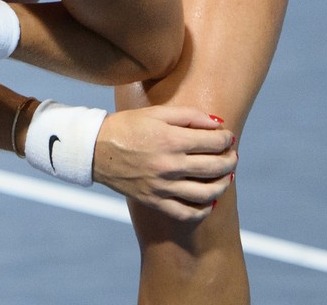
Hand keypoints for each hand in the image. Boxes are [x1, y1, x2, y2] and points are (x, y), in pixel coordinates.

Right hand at [92, 106, 236, 222]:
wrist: (94, 149)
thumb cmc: (126, 126)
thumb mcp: (155, 113)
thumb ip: (188, 115)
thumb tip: (217, 123)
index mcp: (171, 140)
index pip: (213, 142)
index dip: (226, 139)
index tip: (227, 137)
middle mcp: (169, 165)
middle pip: (215, 167)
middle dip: (230, 160)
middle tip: (232, 155)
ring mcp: (163, 186)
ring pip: (207, 193)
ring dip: (223, 184)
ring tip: (226, 177)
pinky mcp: (155, 201)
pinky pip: (187, 212)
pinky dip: (203, 210)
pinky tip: (209, 201)